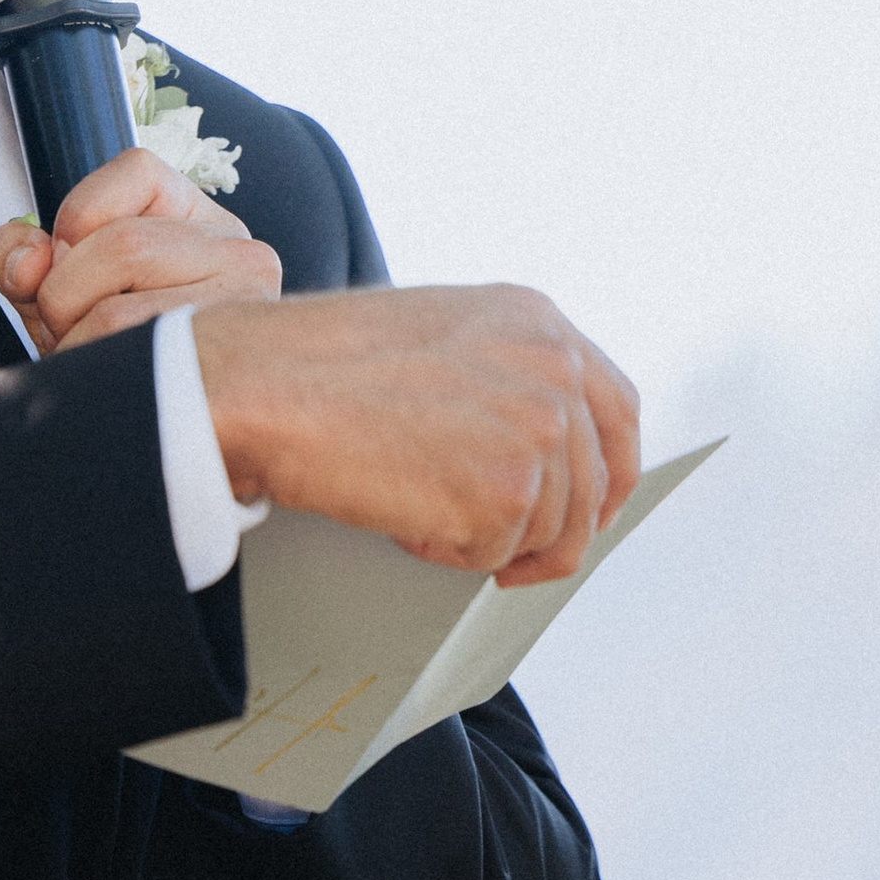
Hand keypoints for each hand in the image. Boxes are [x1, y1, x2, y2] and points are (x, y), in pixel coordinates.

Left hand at [0, 147, 283, 358]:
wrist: (167, 433)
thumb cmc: (113, 351)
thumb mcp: (58, 290)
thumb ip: (22, 261)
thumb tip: (28, 265)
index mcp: (196, 217)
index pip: (137, 171)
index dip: (78, 220)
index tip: (70, 261)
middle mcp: (238, 250)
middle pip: (123, 246)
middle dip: (65, 297)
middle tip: (73, 331)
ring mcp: (246, 307)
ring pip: (121, 310)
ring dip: (77, 346)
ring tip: (93, 361)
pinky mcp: (232, 366)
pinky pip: (133, 362)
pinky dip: (95, 375)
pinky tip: (111, 385)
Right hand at [190, 282, 640, 586]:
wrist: (263, 386)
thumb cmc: (319, 363)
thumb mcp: (439, 334)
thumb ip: (503, 373)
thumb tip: (533, 445)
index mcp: (538, 321)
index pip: (616, 408)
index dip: (608, 469)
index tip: (592, 507)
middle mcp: (555, 367)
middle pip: (592, 484)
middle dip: (555, 532)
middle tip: (512, 559)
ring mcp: (539, 429)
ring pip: (552, 531)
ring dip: (487, 540)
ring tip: (416, 506)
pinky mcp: (508, 492)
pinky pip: (495, 556)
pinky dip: (446, 553)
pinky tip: (400, 513)